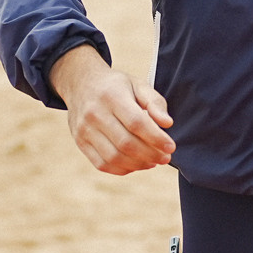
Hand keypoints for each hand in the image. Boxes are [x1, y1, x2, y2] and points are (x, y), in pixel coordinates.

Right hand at [50, 43, 174, 175]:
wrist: (80, 84)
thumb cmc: (116, 86)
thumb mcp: (138, 84)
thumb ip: (155, 102)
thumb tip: (167, 123)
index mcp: (111, 96)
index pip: (136, 122)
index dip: (156, 138)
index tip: (171, 146)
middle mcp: (95, 114)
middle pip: (126, 143)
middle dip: (150, 154)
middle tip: (165, 157)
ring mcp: (84, 130)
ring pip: (114, 157)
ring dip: (138, 164)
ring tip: (153, 162)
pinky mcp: (80, 142)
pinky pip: (102, 164)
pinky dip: (122, 169)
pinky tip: (136, 164)